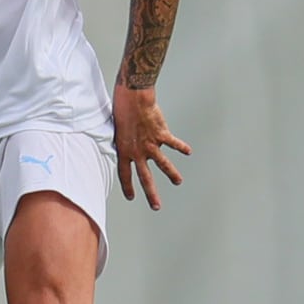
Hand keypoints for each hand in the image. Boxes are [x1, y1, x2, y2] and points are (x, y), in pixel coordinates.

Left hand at [113, 85, 190, 209]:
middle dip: (151, 193)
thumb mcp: (115, 128)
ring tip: (178, 182)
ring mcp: (151, 144)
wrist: (133, 97)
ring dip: (171, 174)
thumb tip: (123, 142)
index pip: (125, 174)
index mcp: (124, 150)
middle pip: (145, 177)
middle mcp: (138, 151)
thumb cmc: (121, 108)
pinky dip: (181, 147)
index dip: (128, 186)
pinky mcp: (162, 134)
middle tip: (156, 206)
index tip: (131, 196)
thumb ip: (122, 139)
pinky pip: (173, 143)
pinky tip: (188, 151)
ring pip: (163, 164)